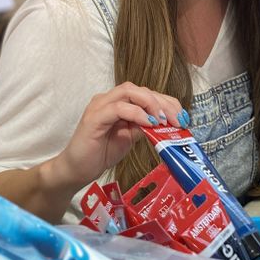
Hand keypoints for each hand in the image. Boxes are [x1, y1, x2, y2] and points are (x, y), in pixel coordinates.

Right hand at [51, 81, 186, 190]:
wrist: (76, 169)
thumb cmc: (100, 153)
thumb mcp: (129, 138)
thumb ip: (144, 127)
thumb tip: (165, 123)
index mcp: (118, 102)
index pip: (146, 94)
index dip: (167, 102)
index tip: (183, 117)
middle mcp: (109, 99)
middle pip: (141, 89)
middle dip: (163, 102)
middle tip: (179, 119)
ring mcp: (100, 106)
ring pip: (129, 92)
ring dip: (151, 104)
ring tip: (165, 120)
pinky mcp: (94, 117)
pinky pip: (118, 108)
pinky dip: (136, 113)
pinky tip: (149, 123)